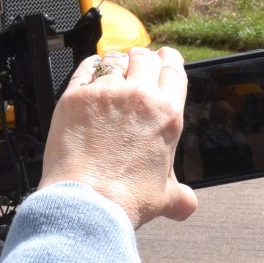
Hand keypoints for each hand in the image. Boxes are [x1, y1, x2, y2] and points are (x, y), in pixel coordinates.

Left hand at [41, 48, 198, 228]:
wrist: (88, 202)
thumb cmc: (126, 200)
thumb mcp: (164, 197)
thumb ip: (180, 196)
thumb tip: (187, 204)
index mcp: (167, 115)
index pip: (174, 71)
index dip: (169, 60)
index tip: (165, 57)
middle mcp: (140, 97)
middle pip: (144, 58)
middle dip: (142, 58)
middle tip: (137, 62)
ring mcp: (106, 93)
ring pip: (115, 59)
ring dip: (116, 61)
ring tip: (113, 67)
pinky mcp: (76, 96)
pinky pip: (86, 69)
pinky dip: (90, 66)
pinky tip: (91, 70)